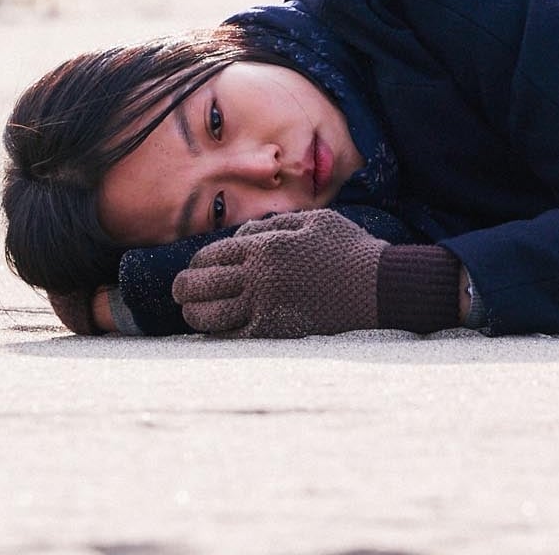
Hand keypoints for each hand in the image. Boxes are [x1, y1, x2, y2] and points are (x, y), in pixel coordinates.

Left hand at [173, 209, 385, 337]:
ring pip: (211, 315)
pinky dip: (220, 334)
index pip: (213, 255)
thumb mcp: (312, 221)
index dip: (196, 263)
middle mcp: (260, 276)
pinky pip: (235, 336)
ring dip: (195, 314)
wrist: (379, 287)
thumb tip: (239, 238)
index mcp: (266, 246)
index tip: (192, 269)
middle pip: (203, 284)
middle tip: (178, 292)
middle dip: (184, 288)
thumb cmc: (348, 249)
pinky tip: (215, 331)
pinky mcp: (278, 331)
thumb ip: (272, 226)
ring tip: (190, 313)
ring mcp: (267, 306)